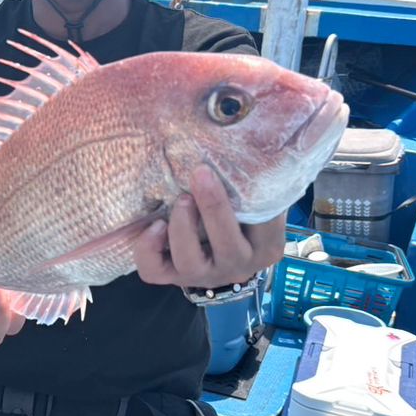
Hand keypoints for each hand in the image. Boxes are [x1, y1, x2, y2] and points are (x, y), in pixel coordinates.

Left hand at [134, 164, 286, 289]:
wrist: (217, 248)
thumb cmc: (239, 210)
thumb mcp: (255, 197)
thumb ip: (256, 179)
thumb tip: (252, 137)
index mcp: (265, 247)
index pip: (267, 227)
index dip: (253, 197)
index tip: (240, 167)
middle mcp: (237, 266)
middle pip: (228, 247)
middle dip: (213, 207)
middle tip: (201, 173)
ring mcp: (203, 276)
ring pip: (190, 262)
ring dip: (182, 226)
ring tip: (180, 199)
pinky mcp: (172, 277)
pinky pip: (154, 271)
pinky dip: (149, 248)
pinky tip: (154, 225)